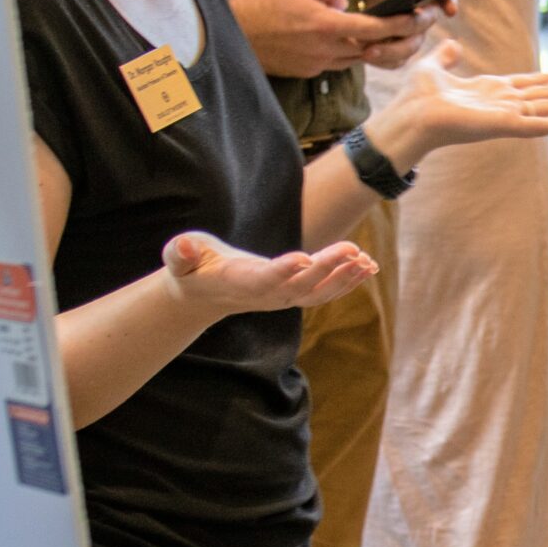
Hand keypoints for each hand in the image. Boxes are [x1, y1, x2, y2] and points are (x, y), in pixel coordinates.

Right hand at [162, 231, 376, 315]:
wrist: (202, 294)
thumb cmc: (190, 268)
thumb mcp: (179, 258)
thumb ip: (180, 254)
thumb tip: (183, 248)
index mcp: (237, 283)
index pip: (263, 279)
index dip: (283, 271)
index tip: (304, 258)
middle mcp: (264, 295)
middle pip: (300, 286)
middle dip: (328, 269)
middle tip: (353, 250)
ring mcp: (281, 298)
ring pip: (318, 292)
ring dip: (345, 278)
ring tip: (368, 261)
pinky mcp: (293, 294)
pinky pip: (324, 292)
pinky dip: (347, 280)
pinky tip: (368, 266)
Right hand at [231, 0, 400, 79]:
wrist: (237, 33)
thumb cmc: (267, 4)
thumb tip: (346, 1)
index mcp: (326, 26)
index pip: (374, 28)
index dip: (400, 24)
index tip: (418, 18)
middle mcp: (326, 49)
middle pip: (371, 47)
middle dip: (396, 38)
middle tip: (414, 27)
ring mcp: (319, 64)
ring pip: (357, 57)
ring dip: (373, 46)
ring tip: (388, 32)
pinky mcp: (311, 71)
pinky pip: (339, 62)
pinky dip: (349, 51)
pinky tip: (352, 40)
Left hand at [358, 0, 446, 69]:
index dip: (449, 3)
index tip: (450, 10)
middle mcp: (425, 18)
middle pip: (420, 30)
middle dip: (403, 34)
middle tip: (383, 32)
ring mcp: (412, 35)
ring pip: (408, 50)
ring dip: (389, 53)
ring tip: (367, 52)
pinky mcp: (398, 48)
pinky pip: (395, 61)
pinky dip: (381, 62)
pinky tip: (363, 57)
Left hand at [377, 44, 547, 159]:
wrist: (409, 116)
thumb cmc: (416, 97)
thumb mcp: (433, 66)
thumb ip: (445, 56)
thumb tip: (452, 45)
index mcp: (491, 92)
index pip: (530, 85)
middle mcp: (504, 105)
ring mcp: (508, 117)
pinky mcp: (507, 126)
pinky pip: (542, 125)